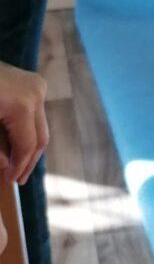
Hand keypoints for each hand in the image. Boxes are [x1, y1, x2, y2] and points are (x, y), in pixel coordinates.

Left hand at [0, 63, 48, 184]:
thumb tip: (4, 165)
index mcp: (22, 104)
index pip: (27, 145)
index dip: (19, 166)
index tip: (10, 181)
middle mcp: (36, 93)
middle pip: (40, 137)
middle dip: (28, 161)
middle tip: (16, 179)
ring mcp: (36, 85)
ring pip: (39, 126)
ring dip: (27, 146)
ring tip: (15, 163)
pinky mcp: (32, 82)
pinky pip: (33, 113)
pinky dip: (24, 129)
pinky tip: (13, 142)